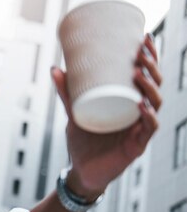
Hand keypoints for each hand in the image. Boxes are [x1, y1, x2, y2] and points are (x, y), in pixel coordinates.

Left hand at [51, 34, 162, 199]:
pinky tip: (141, 105)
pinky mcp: (137, 146)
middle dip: (151, 68)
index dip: (150, 58)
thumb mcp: (74, 113)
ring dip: (149, 87)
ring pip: (155, 104)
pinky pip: (148, 129)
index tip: (144, 39)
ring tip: (137, 74)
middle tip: (140, 53)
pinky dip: (147, 116)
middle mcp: (140, 115)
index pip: (147, 77)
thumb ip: (67, 93)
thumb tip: (55, 68)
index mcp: (129, 104)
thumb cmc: (83, 142)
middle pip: (155, 86)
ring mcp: (140, 130)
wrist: (81, 172)